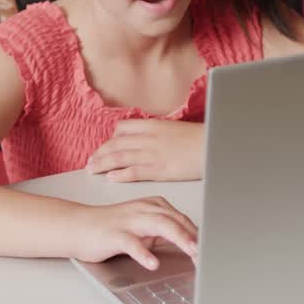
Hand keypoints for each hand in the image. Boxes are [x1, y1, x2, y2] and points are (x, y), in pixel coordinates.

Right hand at [69, 197, 198, 270]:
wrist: (79, 226)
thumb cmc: (111, 227)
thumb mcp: (143, 227)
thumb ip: (165, 231)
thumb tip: (191, 240)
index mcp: (152, 205)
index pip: (181, 218)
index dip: (197, 232)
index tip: (212, 246)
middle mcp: (143, 209)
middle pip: (174, 219)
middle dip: (194, 234)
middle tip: (208, 250)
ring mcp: (129, 221)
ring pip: (159, 225)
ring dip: (178, 237)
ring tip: (192, 251)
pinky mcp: (114, 234)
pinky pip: (131, 243)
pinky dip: (143, 253)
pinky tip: (152, 263)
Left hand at [87, 119, 204, 181]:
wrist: (213, 147)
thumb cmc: (198, 139)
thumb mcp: (174, 128)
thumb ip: (157, 132)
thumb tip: (147, 138)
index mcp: (153, 125)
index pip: (122, 129)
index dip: (110, 139)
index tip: (104, 147)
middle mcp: (148, 138)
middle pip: (116, 143)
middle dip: (100, 153)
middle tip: (90, 162)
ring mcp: (152, 154)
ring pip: (119, 157)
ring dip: (103, 163)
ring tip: (93, 170)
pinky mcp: (158, 169)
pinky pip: (133, 172)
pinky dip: (119, 174)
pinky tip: (111, 178)